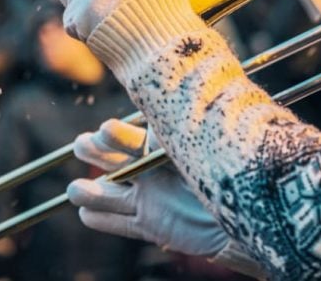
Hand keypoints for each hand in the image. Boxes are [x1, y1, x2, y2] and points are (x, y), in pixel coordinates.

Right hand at [68, 118, 228, 256]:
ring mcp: (148, 198)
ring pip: (109, 193)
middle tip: (84, 146)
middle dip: (94, 152)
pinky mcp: (151, 225)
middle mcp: (149, 169)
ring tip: (78, 190)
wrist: (243, 205)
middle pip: (111, 159)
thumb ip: (177, 127)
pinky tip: (86, 214)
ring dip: (91, 191)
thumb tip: (161, 96)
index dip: (114, 134)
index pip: (128, 137)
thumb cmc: (224, 164)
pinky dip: (103, 220)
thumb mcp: (198, 142)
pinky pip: (121, 223)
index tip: (107, 130)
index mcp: (159, 145)